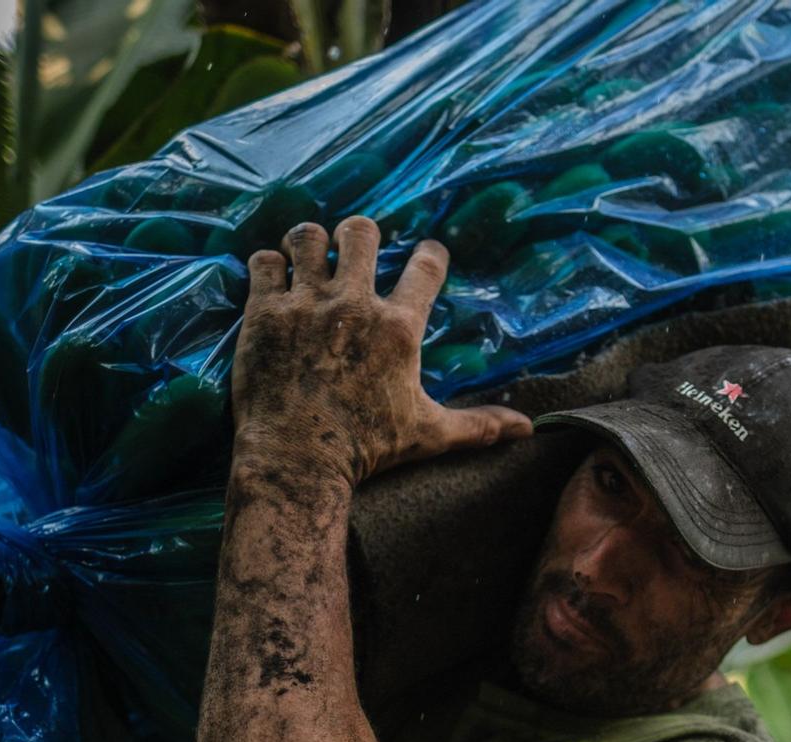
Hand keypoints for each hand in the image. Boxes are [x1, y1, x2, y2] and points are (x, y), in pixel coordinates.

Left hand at [230, 219, 531, 486]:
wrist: (298, 459)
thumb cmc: (368, 448)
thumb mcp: (430, 434)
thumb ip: (478, 425)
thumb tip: (526, 430)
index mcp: (398, 329)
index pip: (424, 267)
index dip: (429, 253)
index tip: (427, 253)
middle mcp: (353, 305)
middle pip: (360, 232)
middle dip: (360, 235)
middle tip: (354, 249)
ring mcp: (305, 305)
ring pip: (307, 237)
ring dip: (310, 241)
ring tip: (309, 253)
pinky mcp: (264, 313)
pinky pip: (264, 263)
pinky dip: (270, 266)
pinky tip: (275, 278)